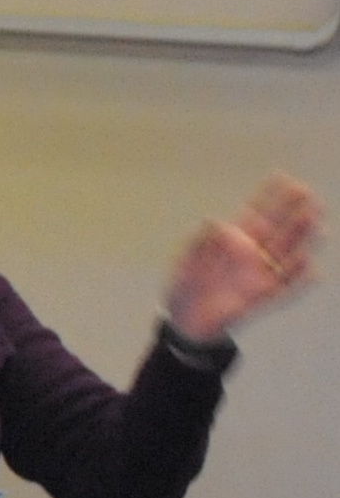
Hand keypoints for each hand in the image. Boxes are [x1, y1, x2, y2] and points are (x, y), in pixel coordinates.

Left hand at [166, 174, 321, 342]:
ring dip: (299, 236)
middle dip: (291, 209)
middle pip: (277, 228)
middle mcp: (252, 254)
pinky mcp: (263, 296)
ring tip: (313, 218)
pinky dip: (298, 278)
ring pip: (285, 251)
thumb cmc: (185, 287)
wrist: (186, 320)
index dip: (268, 196)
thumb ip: (198, 244)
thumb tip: (212, 221)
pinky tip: (312, 270)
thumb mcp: (184, 264)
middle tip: (306, 191)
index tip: (282, 177)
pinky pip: (285, 286)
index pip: (255, 213)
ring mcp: (259, 273)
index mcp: (233, 241)